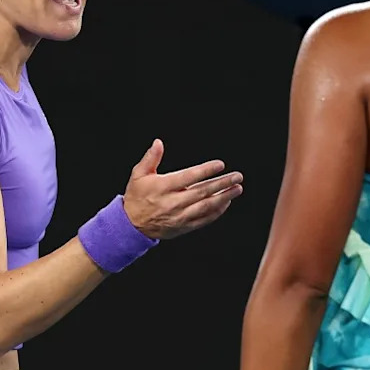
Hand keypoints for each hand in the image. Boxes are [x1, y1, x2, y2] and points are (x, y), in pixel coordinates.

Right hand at [123, 139, 243, 239]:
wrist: (131, 225)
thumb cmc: (137, 196)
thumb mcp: (138, 174)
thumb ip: (151, 158)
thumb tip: (158, 143)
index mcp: (163, 187)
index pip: (189, 177)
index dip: (206, 170)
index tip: (220, 164)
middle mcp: (173, 202)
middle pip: (202, 192)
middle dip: (222, 183)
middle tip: (237, 176)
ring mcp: (180, 216)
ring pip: (206, 206)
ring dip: (224, 197)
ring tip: (237, 189)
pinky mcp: (184, 226)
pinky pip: (204, 219)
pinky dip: (217, 212)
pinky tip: (226, 203)